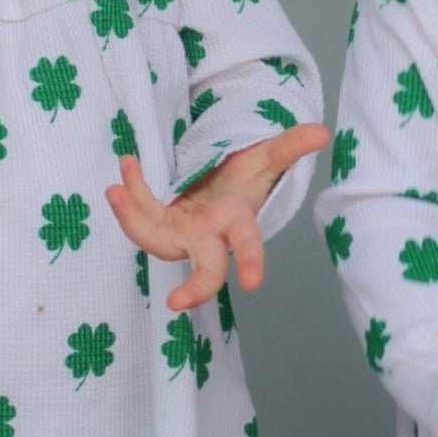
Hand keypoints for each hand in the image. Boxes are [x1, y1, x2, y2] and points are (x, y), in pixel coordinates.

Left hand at [106, 122, 328, 310]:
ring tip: (116, 189)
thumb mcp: (262, 159)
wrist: (214, 182)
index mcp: (236, 221)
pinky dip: (129, 196)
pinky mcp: (158, 225)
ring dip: (132, 219)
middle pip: (206, 271)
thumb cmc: (240, 177)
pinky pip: (139, 217)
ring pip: (156, 241)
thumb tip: (322, 132)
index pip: (247, 243)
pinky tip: (125, 167)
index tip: (254, 284)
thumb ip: (288, 147)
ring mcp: (181, 235)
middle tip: (176, 304)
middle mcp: (209, 237)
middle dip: (195, 289)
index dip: (251, 262)